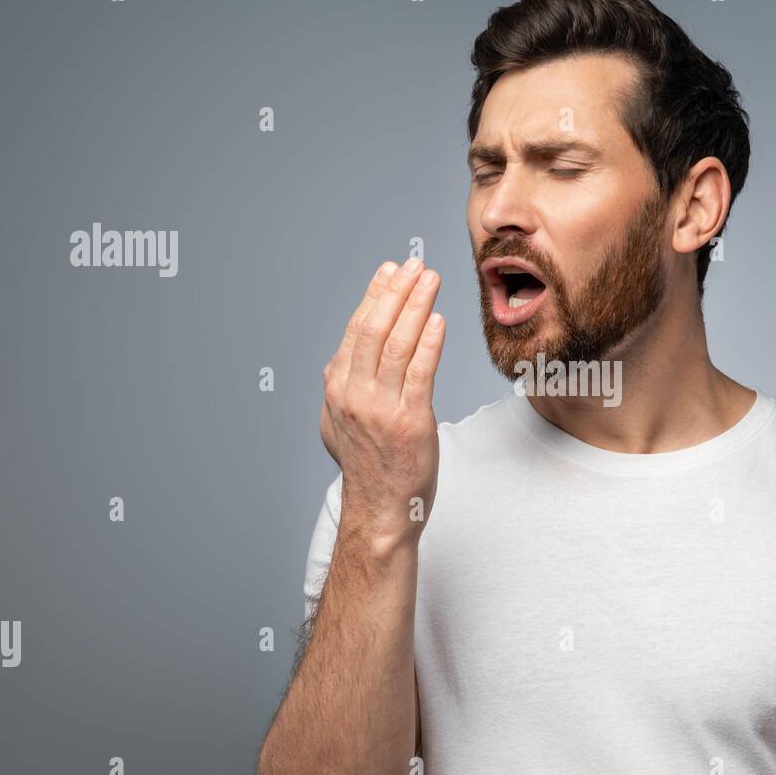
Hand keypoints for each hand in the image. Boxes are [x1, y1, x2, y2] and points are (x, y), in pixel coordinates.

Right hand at [320, 257, 444, 554]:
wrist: (380, 510)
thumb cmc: (368, 467)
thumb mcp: (340, 424)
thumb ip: (342, 389)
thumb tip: (340, 361)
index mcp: (337, 388)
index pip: (356, 329)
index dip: (375, 295)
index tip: (391, 270)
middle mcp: (353, 394)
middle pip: (374, 328)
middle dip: (397, 290)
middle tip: (416, 264)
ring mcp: (380, 408)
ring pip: (397, 343)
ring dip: (416, 305)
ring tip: (432, 279)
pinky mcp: (410, 422)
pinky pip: (420, 372)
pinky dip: (429, 341)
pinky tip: (438, 319)